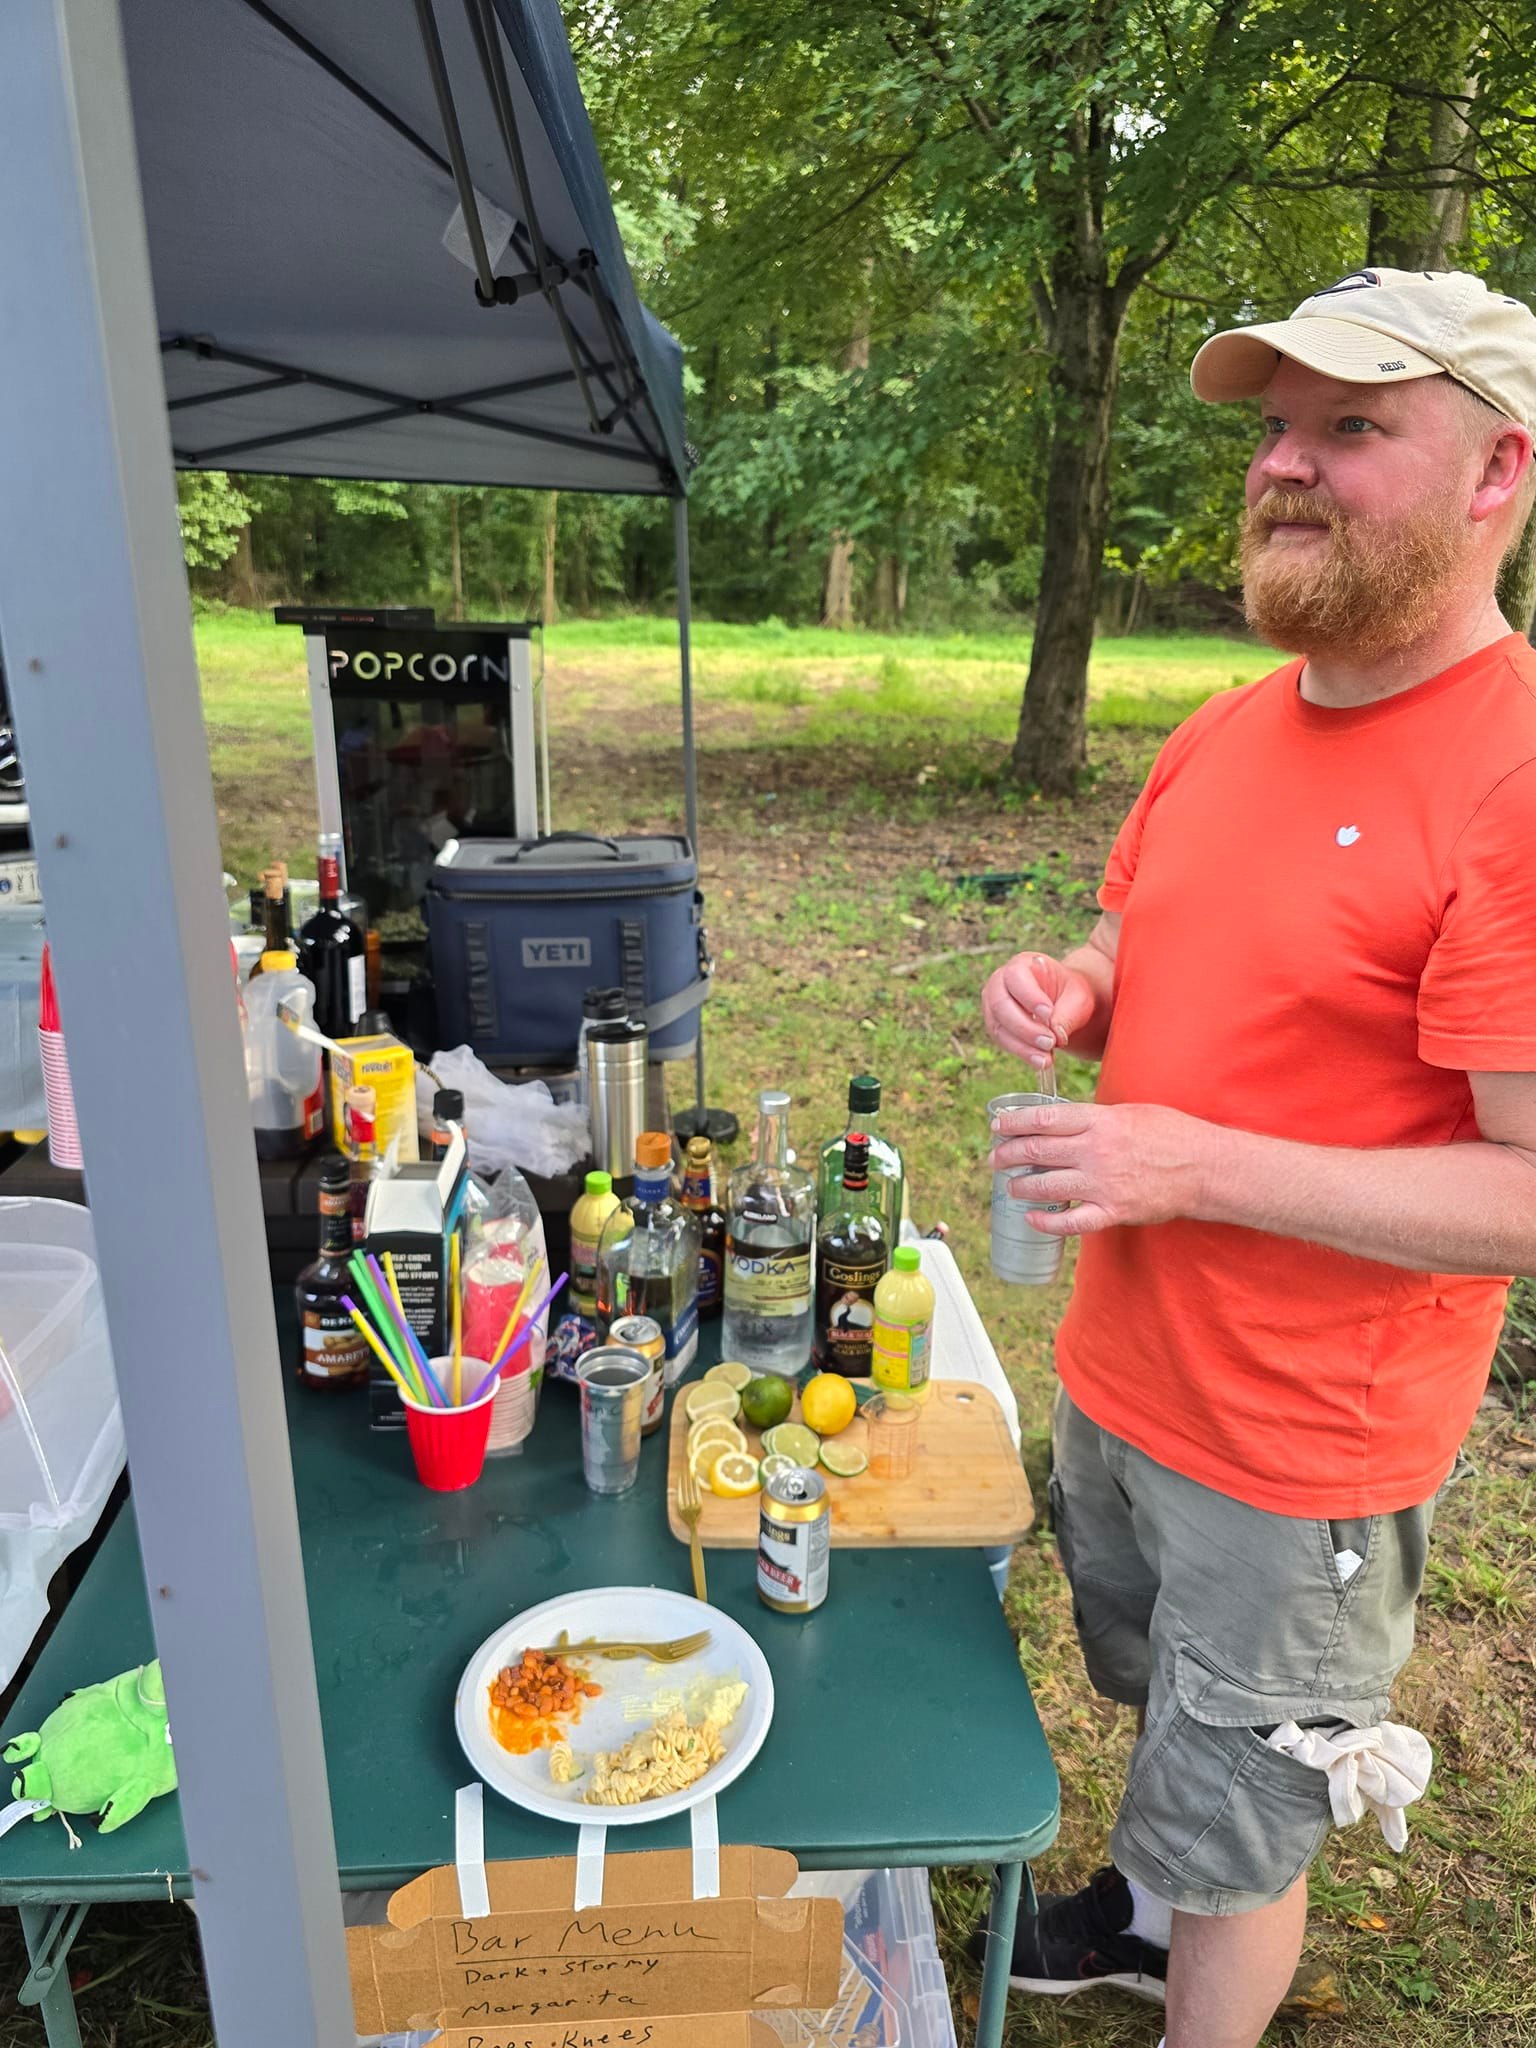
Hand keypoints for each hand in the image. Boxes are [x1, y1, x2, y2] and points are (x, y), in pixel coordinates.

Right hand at [982, 950, 1095, 1073]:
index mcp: (1022, 964)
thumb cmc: (1071, 994)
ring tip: (1047, 1059)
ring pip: (998, 1026)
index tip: (1049, 1014)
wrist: (1064, 1004)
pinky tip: (1040, 1061)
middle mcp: (1000, 982)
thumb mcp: (1078, 998)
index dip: (1029, 996)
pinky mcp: (996, 1026)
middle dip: (1025, 1027)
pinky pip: (1003, 1041)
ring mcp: (993, 1005)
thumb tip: (1056, 1035)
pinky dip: (1021, 1053)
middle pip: (1001, 1004)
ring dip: (1022, 1045)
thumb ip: (1068, 1013)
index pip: (1015, 977)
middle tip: (1050, 1042)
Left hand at [989, 1097, 1216, 1235]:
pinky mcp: (1113, 1211)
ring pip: (1046, 1186)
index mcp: (1100, 1121)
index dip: (1014, 1123)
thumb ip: (1095, 1118)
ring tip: (1010, 1186)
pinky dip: (1047, 1221)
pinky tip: (1032, 1218)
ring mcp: (1103, 1184)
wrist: (1205, 1168)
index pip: (1043, 1118)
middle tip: (995, 1159)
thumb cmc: (1171, 1135)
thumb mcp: (1130, 1112)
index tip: (998, 1126)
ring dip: (1020, 1187)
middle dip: (1008, 1155)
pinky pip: (1071, 1221)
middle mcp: (1096, 1151)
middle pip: (1037, 1151)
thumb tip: (1062, 1121)